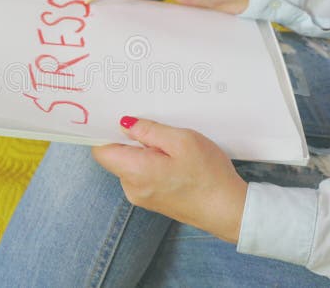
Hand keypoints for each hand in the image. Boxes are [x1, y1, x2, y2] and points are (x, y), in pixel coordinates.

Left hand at [92, 117, 247, 242]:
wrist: (228, 210)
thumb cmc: (208, 176)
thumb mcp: (182, 141)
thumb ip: (148, 131)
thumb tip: (124, 123)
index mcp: (135, 171)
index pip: (101, 150)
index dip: (107, 132)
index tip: (120, 119)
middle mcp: (132, 187)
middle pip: (116, 156)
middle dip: (132, 140)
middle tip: (158, 131)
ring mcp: (141, 196)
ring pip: (131, 165)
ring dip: (145, 152)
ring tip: (173, 148)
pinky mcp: (152, 200)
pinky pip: (142, 175)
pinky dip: (153, 164)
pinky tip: (176, 161)